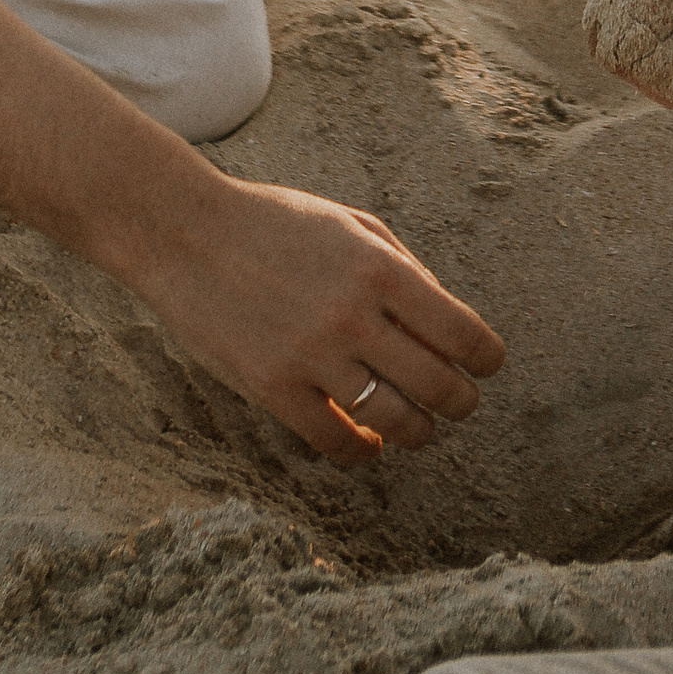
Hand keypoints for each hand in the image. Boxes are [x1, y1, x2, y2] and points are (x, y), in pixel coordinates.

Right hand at [129, 175, 506, 463]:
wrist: (185, 231)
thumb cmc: (275, 222)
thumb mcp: (350, 223)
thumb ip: (403, 267)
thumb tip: (447, 323)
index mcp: (379, 268)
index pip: (461, 332)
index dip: (486, 358)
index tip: (487, 367)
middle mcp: (353, 315)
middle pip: (437, 385)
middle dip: (460, 403)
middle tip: (460, 405)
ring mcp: (311, 355)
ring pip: (392, 420)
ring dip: (418, 433)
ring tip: (421, 430)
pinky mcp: (271, 387)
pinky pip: (333, 441)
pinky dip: (361, 452)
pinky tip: (368, 446)